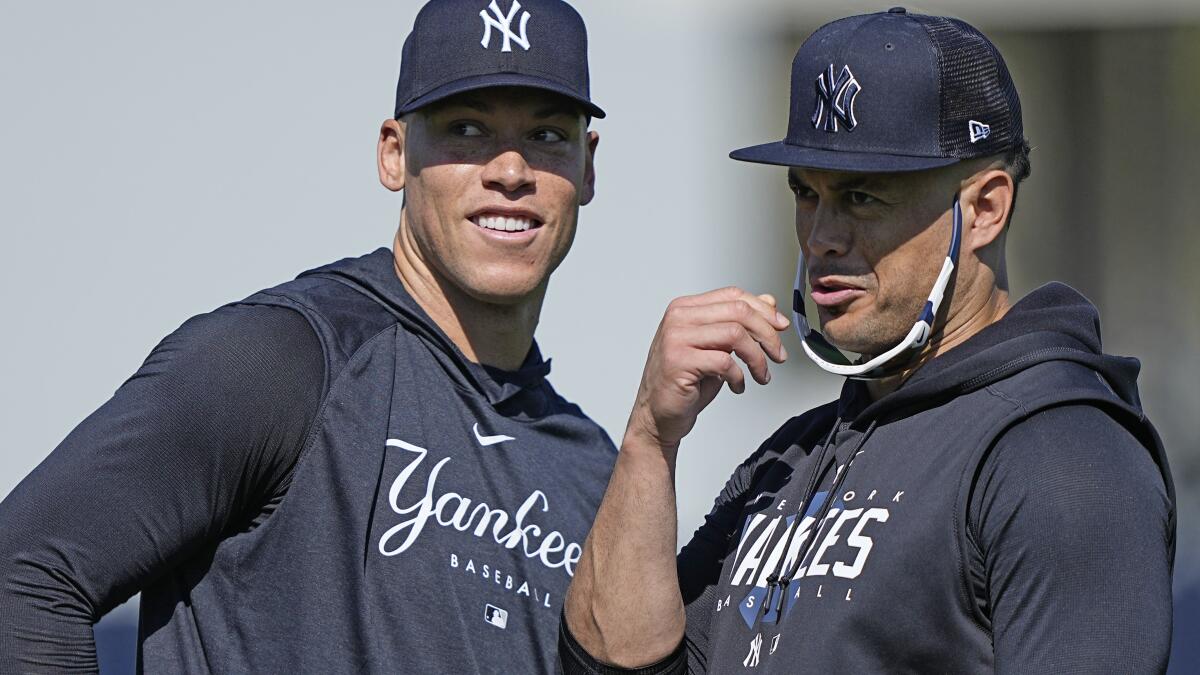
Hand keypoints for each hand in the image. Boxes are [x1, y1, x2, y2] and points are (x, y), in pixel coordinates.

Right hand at [626, 287, 788, 452]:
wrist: (658, 415)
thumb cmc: (685, 382)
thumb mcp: (717, 347)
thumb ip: (738, 323)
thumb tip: (768, 302)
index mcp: (686, 308)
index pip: (733, 295)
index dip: (763, 310)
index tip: (781, 327)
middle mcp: (679, 318)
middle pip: (738, 311)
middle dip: (767, 334)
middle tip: (778, 355)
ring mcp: (676, 338)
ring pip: (735, 334)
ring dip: (757, 358)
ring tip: (761, 375)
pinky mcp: (679, 361)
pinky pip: (725, 361)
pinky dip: (739, 376)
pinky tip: (738, 386)